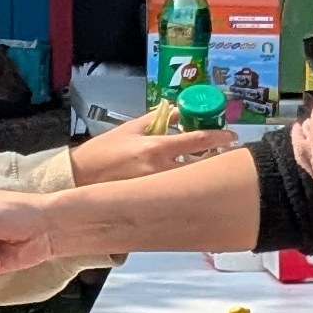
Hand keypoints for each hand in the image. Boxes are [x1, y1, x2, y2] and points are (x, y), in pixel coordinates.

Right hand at [71, 125, 236, 186]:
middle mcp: (160, 169)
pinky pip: (175, 191)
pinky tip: (188, 183)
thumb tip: (176, 111)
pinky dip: (185, 185)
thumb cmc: (102, 152)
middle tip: (224, 154)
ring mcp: (158, 188)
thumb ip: (155, 119)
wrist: (79, 179)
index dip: (219, 137)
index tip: (232, 136)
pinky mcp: (152, 200)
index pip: (197, 140)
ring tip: (207, 166)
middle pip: (201, 164)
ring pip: (191, 180)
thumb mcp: (129, 129)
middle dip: (215, 158)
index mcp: (156, 148)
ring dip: (202, 172)